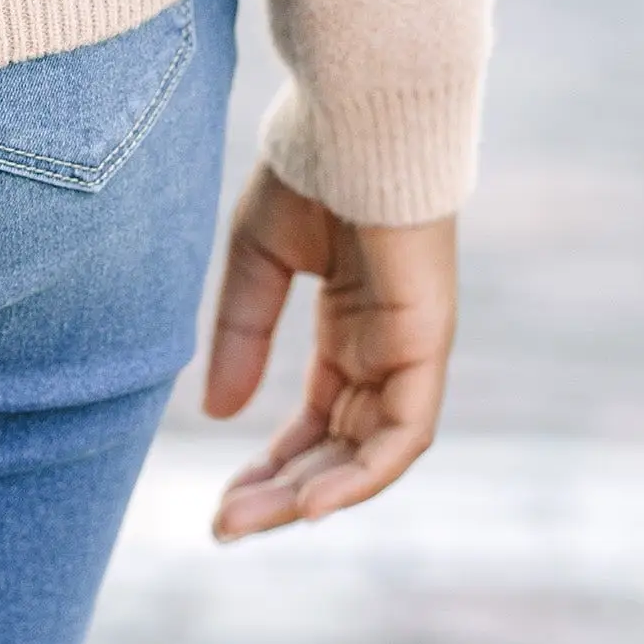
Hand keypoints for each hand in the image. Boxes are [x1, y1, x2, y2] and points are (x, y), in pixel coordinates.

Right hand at [201, 163, 455, 540]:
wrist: (357, 116)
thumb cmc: (310, 171)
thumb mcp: (255, 261)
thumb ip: (240, 335)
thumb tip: (216, 418)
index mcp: (352, 328)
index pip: (318, 420)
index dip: (273, 464)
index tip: (222, 501)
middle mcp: (385, 349)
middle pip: (340, 450)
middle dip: (283, 493)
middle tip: (226, 527)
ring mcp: (411, 349)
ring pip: (369, 455)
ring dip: (314, 495)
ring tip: (251, 520)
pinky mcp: (427, 342)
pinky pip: (402, 435)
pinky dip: (362, 476)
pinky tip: (312, 503)